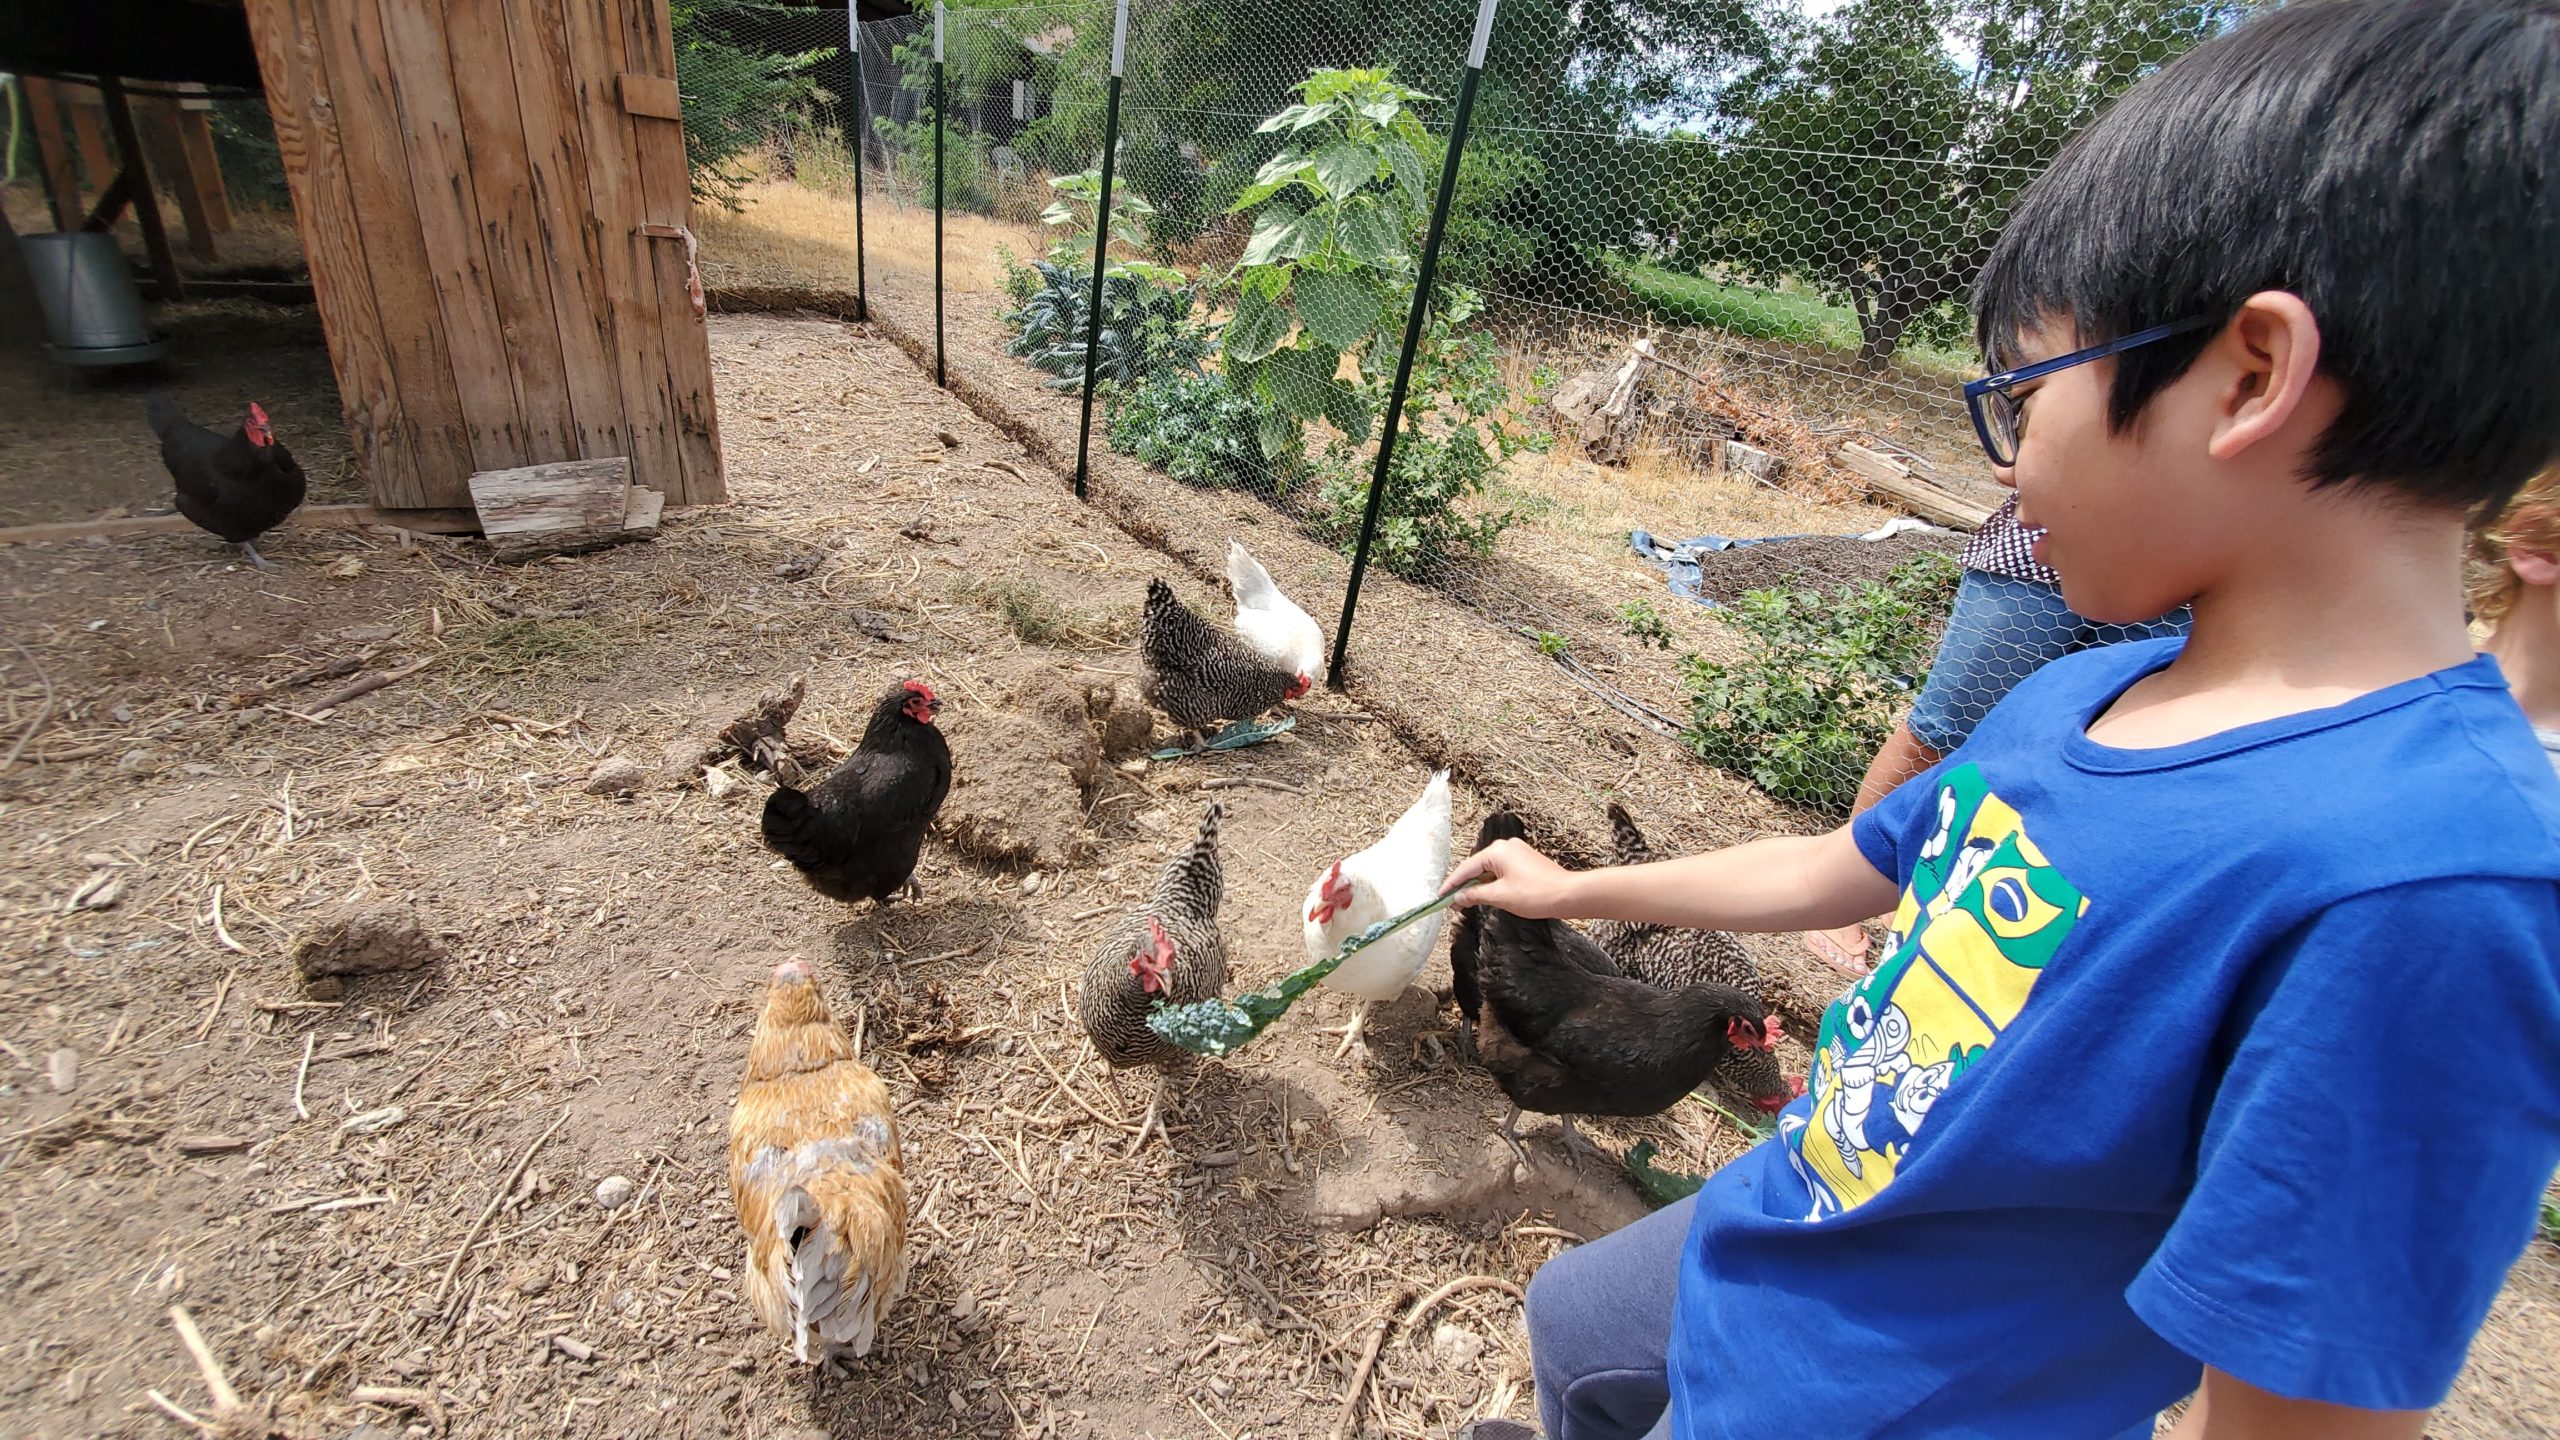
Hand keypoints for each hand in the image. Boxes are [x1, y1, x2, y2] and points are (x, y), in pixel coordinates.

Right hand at [1441, 839, 1579, 917]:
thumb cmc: (1535, 894)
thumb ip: (1475, 895)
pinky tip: (1487, 895)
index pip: (1467, 868)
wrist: (1568, 895)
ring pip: (1490, 869)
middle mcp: (1506, 846)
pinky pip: (1502, 870)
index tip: (1440, 897)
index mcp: (1497, 851)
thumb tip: (1458, 897)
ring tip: (1467, 902)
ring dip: (1479, 885)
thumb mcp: (1499, 896)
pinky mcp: (1526, 861)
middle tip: (1452, 903)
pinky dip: (1492, 882)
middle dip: (1465, 885)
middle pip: (1477, 867)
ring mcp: (1517, 852)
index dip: (1452, 884)